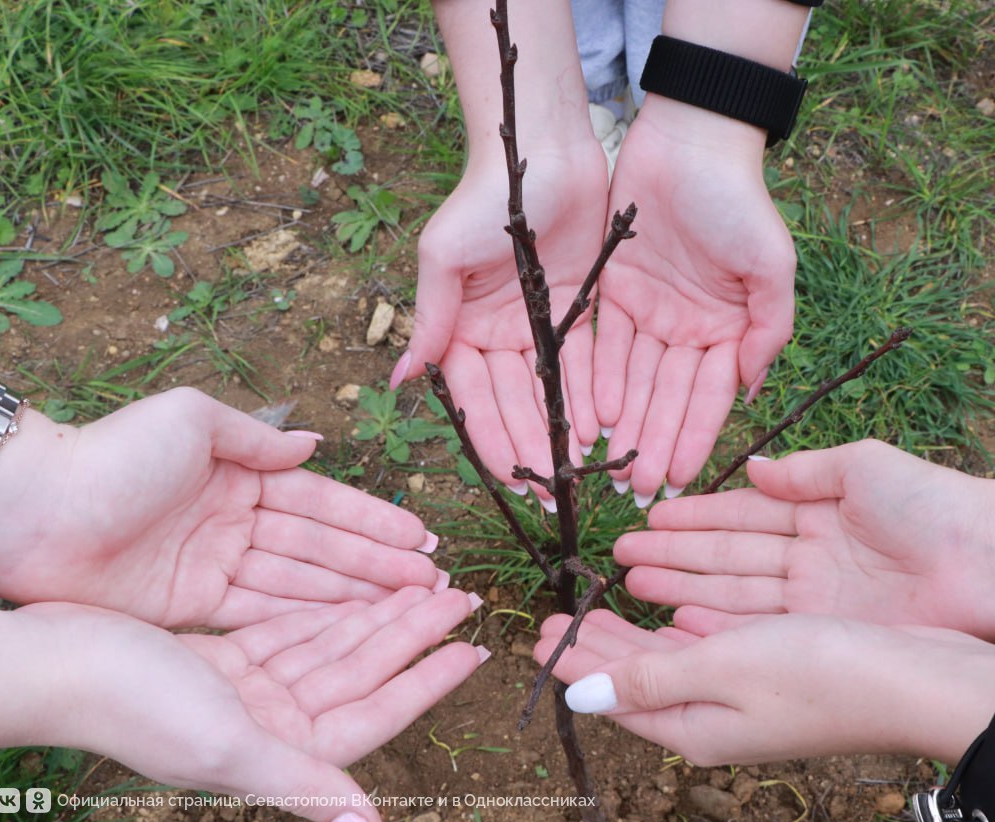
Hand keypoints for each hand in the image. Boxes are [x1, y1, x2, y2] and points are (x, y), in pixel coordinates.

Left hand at [0, 389, 443, 628]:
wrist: (32, 511)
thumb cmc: (112, 455)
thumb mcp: (191, 421)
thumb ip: (256, 439)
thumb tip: (313, 443)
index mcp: (238, 474)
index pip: (321, 503)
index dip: (373, 522)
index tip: (422, 538)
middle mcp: (235, 522)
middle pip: (320, 549)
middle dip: (378, 566)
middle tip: (434, 583)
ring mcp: (214, 567)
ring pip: (299, 586)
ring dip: (353, 596)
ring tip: (409, 608)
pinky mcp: (190, 607)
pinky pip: (259, 615)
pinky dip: (303, 622)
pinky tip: (349, 629)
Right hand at [0, 589, 484, 821]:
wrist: (57, 665)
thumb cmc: (138, 709)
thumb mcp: (231, 748)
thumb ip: (307, 787)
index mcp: (282, 752)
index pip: (376, 714)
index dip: (427, 682)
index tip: (473, 651)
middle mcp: (271, 726)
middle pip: (362, 674)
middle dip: (413, 636)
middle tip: (462, 598)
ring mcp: (250, 692)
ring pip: (332, 648)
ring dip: (378, 618)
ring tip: (426, 586)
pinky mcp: (225, 661)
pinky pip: (294, 631)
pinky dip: (328, 612)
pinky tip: (360, 593)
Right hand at [397, 143, 609, 502]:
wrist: (543, 153)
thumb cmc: (483, 199)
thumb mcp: (444, 258)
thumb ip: (429, 320)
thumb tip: (396, 381)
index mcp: (461, 327)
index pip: (473, 397)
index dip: (489, 439)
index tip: (507, 479)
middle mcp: (498, 335)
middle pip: (513, 404)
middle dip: (528, 450)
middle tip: (548, 495)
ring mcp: (538, 328)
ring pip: (549, 394)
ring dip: (558, 436)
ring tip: (574, 476)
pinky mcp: (577, 314)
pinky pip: (584, 367)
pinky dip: (588, 400)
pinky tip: (598, 434)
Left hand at [535, 608, 994, 766]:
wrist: (915, 679)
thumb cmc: (821, 672)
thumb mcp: (722, 667)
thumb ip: (651, 678)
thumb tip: (583, 696)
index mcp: (695, 726)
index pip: (616, 698)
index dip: (575, 666)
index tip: (539, 634)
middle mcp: (716, 720)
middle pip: (638, 682)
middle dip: (596, 650)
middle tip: (556, 618)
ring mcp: (747, 700)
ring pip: (669, 666)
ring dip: (631, 639)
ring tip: (595, 614)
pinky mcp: (775, 675)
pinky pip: (706, 655)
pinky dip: (676, 635)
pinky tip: (669, 618)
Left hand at [594, 97, 794, 504]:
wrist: (690, 139)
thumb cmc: (738, 201)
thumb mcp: (771, 267)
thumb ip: (768, 331)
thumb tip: (753, 391)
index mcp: (729, 328)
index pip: (708, 396)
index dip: (693, 438)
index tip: (679, 480)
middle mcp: (689, 328)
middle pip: (666, 397)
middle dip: (655, 445)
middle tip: (639, 492)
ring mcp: (651, 311)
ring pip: (633, 380)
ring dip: (624, 425)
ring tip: (611, 468)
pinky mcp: (613, 290)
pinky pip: (602, 345)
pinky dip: (596, 381)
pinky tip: (591, 418)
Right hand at [615, 441, 994, 645]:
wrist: (993, 561)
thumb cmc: (932, 503)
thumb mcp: (861, 467)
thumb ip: (802, 471)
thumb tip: (749, 466)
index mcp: (817, 512)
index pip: (740, 515)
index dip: (692, 517)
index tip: (646, 517)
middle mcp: (808, 557)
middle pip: (727, 557)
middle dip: (673, 556)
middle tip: (619, 558)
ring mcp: (815, 599)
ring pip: (734, 592)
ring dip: (683, 588)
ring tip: (632, 586)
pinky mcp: (826, 633)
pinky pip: (761, 627)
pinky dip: (718, 622)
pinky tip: (678, 618)